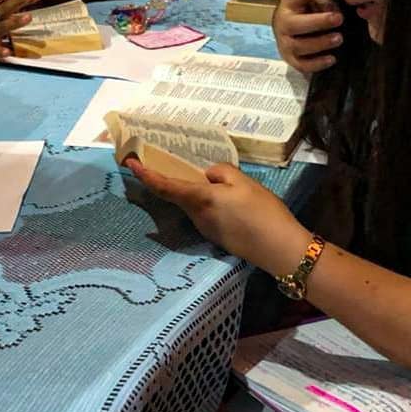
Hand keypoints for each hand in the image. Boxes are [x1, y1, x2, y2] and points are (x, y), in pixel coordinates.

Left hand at [126, 159, 306, 273]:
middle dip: (172, 179)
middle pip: (178, 195)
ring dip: (196, 191)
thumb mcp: (243, 181)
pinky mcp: (218, 236)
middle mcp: (196, 217)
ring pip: (194, 204)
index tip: (130, 163)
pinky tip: (228, 198)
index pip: (164, 186)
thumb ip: (220, 172)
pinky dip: (207, 202)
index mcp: (199, 200)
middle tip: (172, 161)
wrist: (280, 249)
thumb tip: (207, 176)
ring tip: (217, 180)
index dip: (145, 174)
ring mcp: (206, 229)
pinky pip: (206, 213)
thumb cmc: (262, 211)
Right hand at [273, 0, 343, 73]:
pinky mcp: (291, 59)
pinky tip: (332, 59)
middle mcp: (283, 23)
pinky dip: (317, 64)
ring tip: (338, 38)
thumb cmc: (305, 9)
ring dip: (320, 43)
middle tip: (339, 18)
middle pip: (296, 25)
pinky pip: (302, 65)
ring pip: (299, 46)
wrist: (288, 26)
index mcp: (289, 3)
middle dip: (318, 22)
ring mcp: (285, 43)